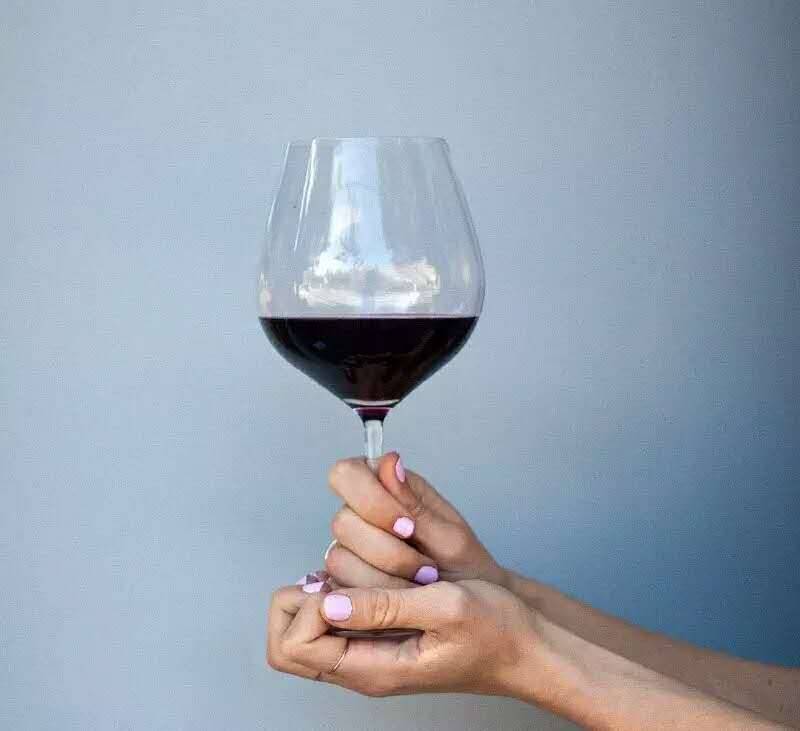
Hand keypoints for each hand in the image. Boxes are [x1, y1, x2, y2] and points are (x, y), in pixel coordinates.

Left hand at [266, 579, 545, 698]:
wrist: (527, 648)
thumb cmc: (496, 631)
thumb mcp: (446, 608)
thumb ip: (386, 607)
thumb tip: (327, 602)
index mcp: (373, 668)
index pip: (294, 646)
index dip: (308, 606)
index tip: (346, 585)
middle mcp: (361, 666)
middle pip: (286, 642)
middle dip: (298, 601)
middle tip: (338, 579)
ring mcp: (368, 652)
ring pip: (305, 627)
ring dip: (321, 591)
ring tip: (363, 574)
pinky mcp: (378, 637)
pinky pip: (334, 617)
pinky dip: (340, 590)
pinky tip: (374, 573)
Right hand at [324, 454, 508, 589]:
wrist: (472, 612)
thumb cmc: (464, 567)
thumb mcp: (449, 536)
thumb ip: (415, 503)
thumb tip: (390, 461)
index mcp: (386, 486)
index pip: (347, 474)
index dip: (370, 500)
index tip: (408, 528)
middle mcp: (361, 514)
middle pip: (342, 522)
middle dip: (386, 551)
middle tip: (427, 568)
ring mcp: (350, 550)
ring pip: (339, 559)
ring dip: (385, 577)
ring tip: (421, 584)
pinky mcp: (346, 583)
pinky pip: (343, 590)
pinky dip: (378, 598)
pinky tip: (405, 598)